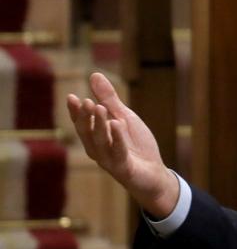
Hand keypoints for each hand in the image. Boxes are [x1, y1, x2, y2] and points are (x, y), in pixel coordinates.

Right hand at [66, 72, 180, 218]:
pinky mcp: (124, 168)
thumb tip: (94, 75)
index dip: (75, 112)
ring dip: (99, 125)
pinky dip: (118, 139)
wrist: (154, 173)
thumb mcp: (124, 117)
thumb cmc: (136, 145)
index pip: (82, 124)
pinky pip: (119, 153)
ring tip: (100, 108)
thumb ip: (109, 99)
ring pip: (101, 142)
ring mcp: (110, 160)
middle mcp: (98, 150)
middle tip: (85, 101)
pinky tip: (117, 125)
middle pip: (88, 133)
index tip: (71, 97)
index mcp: (96, 138)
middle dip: (85, 118)